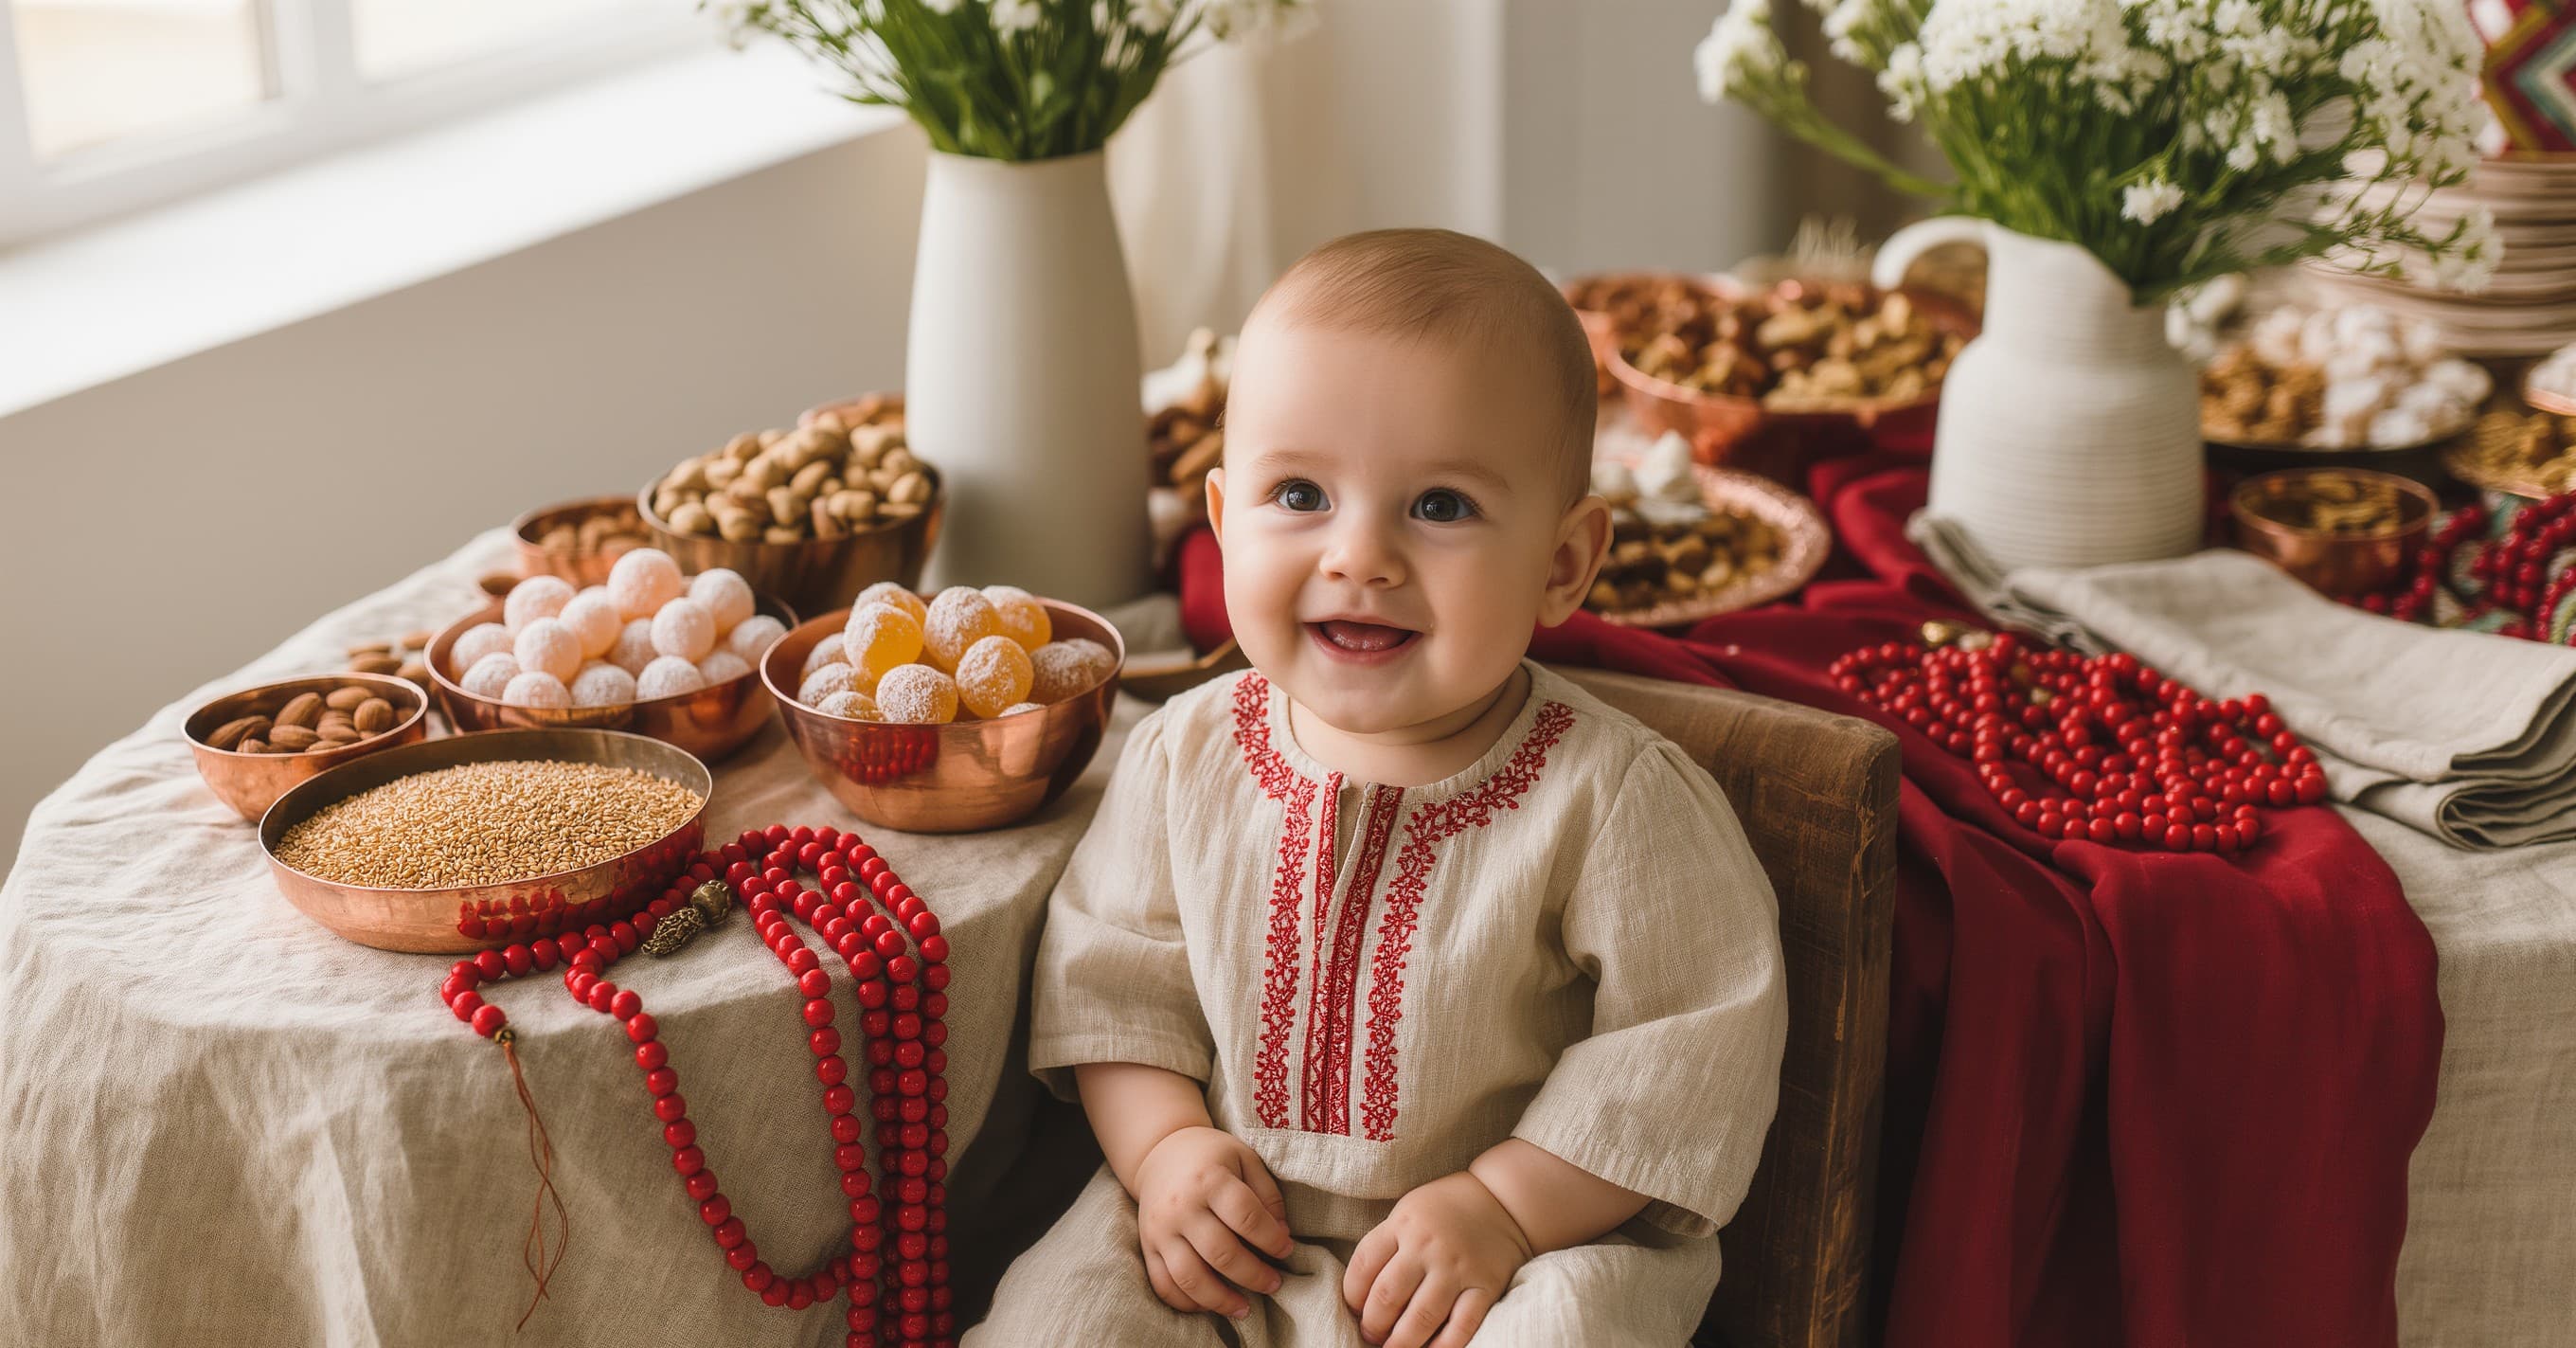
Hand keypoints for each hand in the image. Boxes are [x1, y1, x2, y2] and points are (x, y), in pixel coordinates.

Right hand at [1132, 1125, 1295, 1319]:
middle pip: (1221, 1252)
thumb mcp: (1244, 1159)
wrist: (1160, 1152)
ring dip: (1220, 1300)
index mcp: (1209, 1179)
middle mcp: (1182, 1206)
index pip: (1246, 1217)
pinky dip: (1186, 1302)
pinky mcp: (1147, 1246)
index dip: (1271, 1239)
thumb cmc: (1211, 1157)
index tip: (1286, 1249)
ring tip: (1245, 1308)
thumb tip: (1282, 1234)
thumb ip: (1267, 1193)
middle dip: (1253, 1275)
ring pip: (1190, 1277)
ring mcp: (1161, 1229)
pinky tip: (1210, 1306)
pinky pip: (1163, 1284)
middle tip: (1274, 1283)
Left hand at [1343, 1171, 1532, 1347]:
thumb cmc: (1446, 1209)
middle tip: (1371, 1335)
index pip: (1364, 1267)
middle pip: (1387, 1297)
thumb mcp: (1408, 1212)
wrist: (1503, 1200)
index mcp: (1403, 1224)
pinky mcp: (1485, 1286)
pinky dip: (1442, 1347)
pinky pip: (1461, 1326)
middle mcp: (1428, 1246)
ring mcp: (1457, 1268)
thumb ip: (1387, 1245)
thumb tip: (1363, 1296)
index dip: (1352, 1296)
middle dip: (1373, 1325)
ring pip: (1421, 1317)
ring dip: (1401, 1342)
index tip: (1355, 1310)